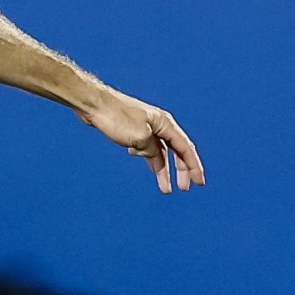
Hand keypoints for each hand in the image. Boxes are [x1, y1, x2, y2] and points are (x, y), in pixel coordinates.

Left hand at [83, 90, 203, 193]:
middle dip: (181, 171)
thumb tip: (152, 156)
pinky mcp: (134, 131)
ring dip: (163, 170)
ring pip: (160, 153)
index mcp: (166, 124)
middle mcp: (160, 125)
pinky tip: (135, 155)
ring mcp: (147, 128)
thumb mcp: (139, 138)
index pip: (185, 148)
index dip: (193, 166)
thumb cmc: (116, 117)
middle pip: (176, 151)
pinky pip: (146, 149)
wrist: (94, 104)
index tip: (199, 183)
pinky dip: (147, 158)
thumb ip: (151, 150)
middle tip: (184, 189)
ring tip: (166, 189)